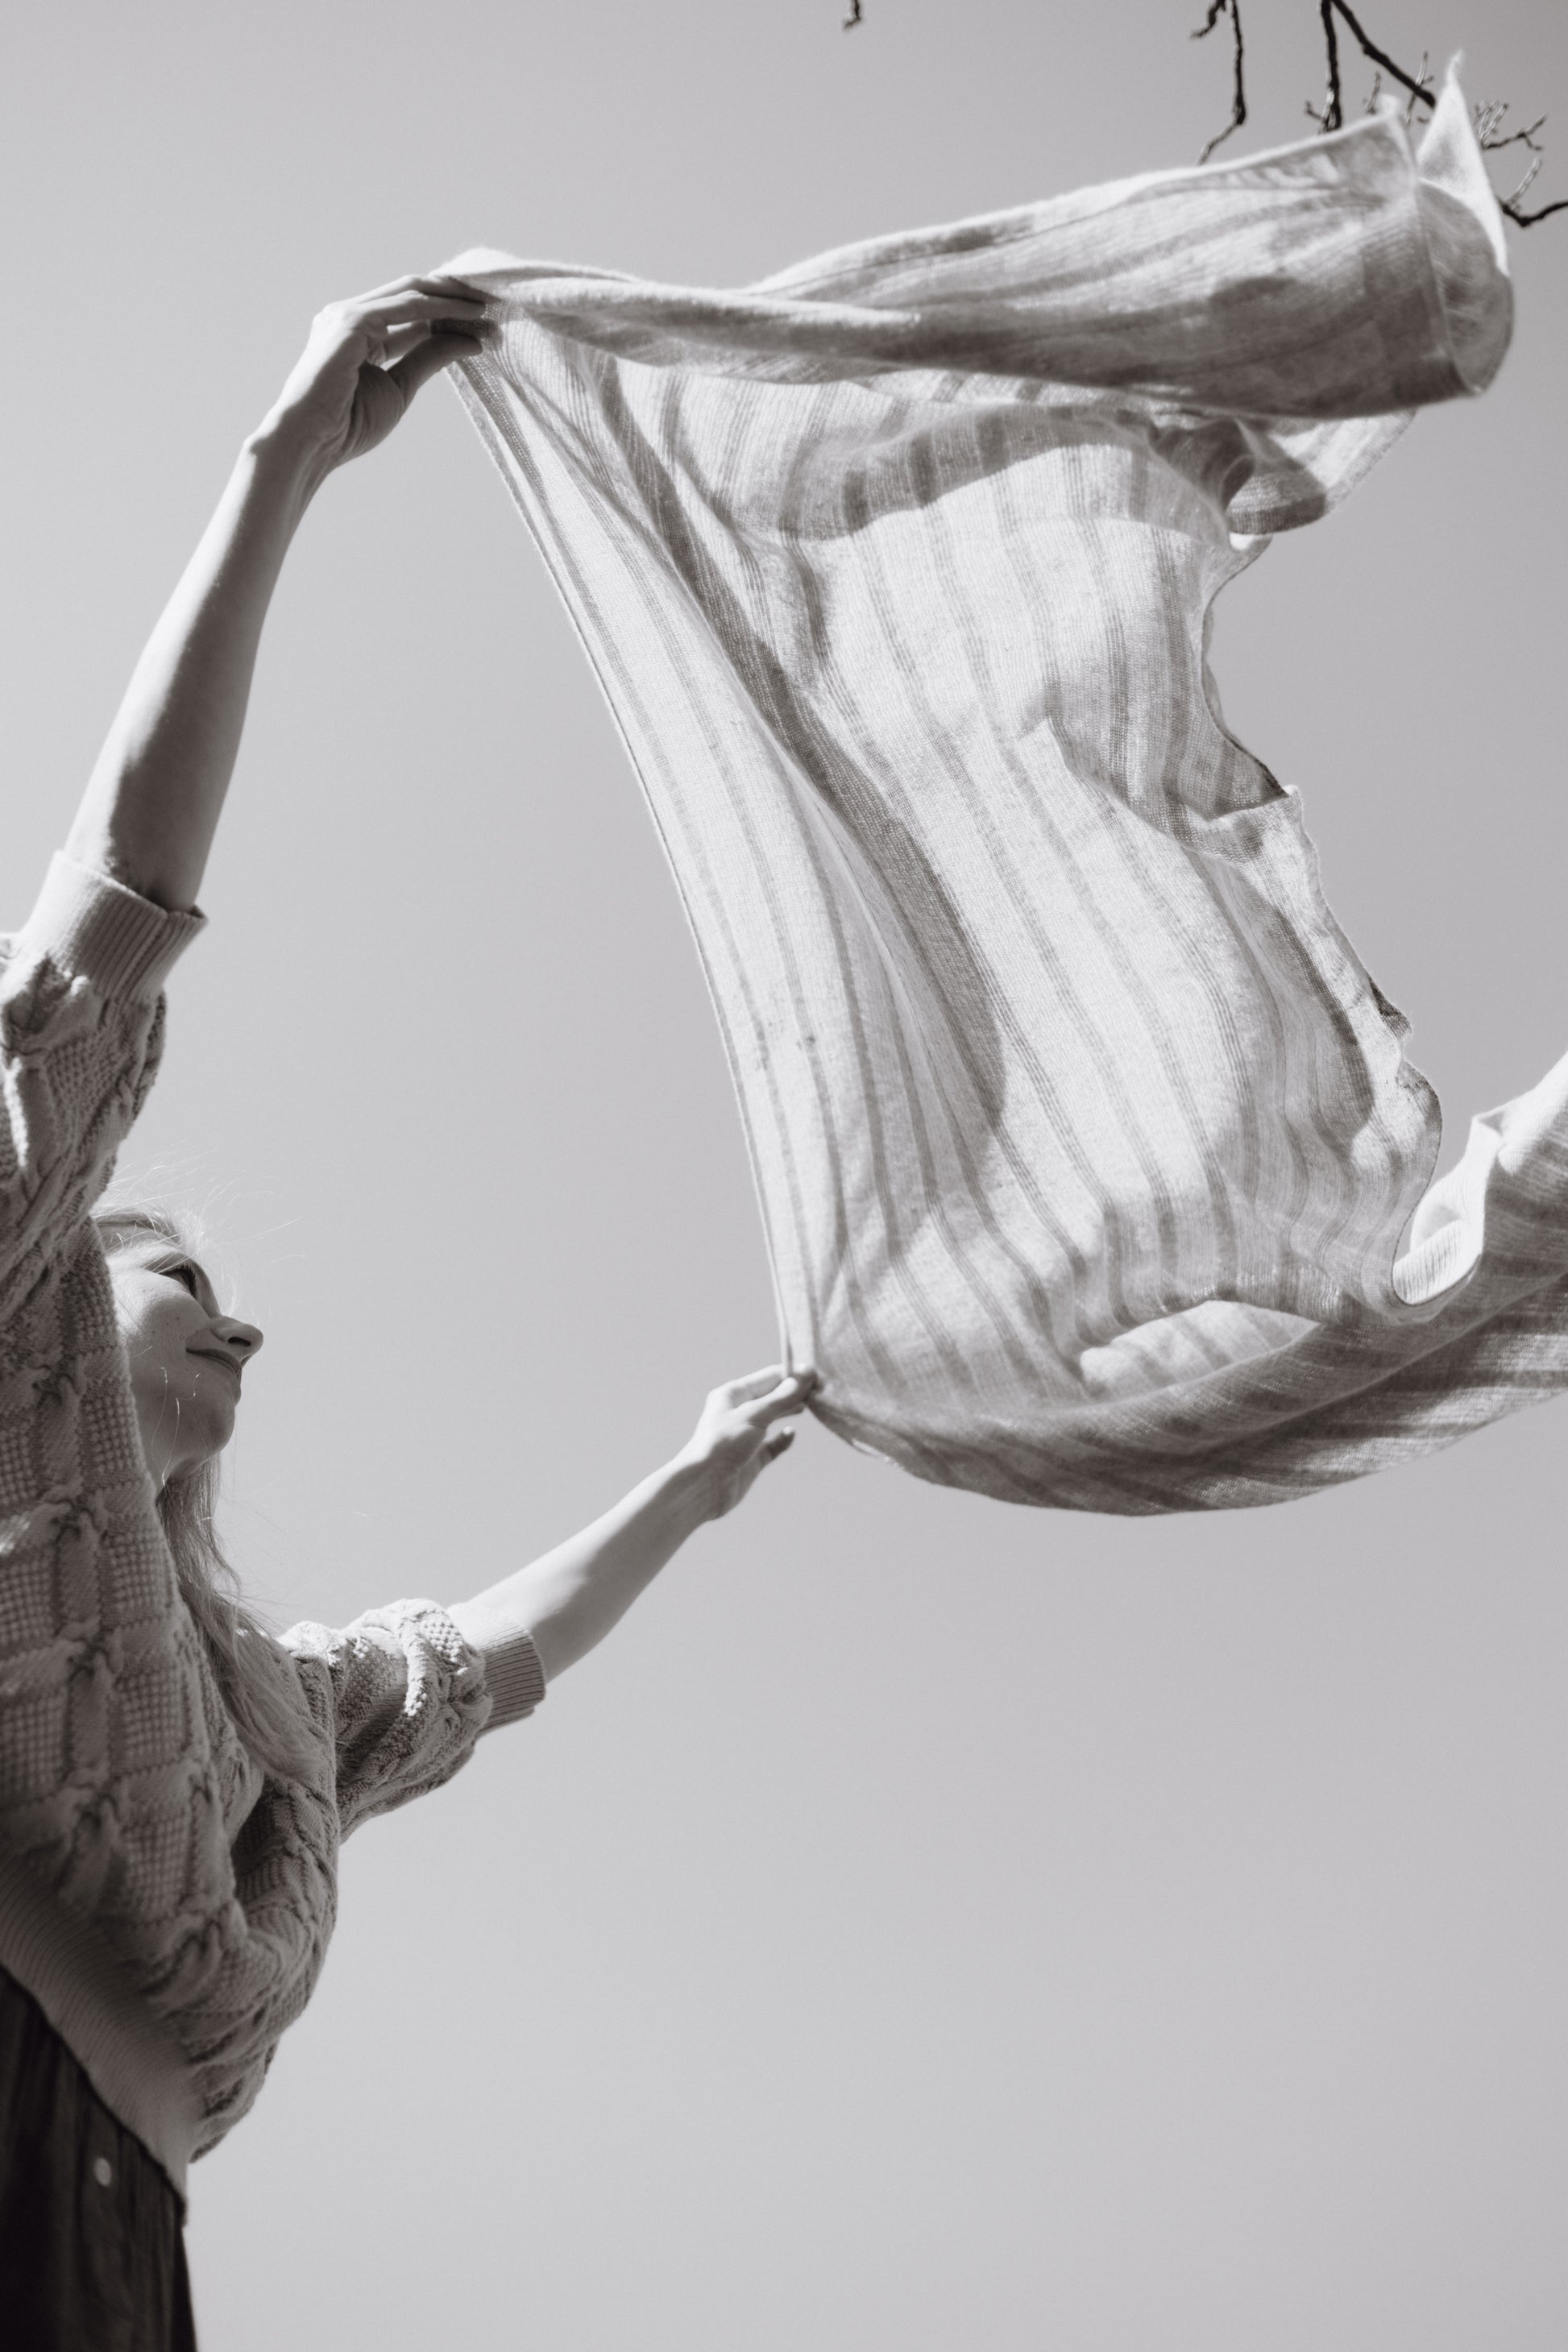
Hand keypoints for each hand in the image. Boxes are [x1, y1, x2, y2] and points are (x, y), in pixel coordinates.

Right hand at [256, 274, 488, 482]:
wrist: (312, 440)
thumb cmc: (347, 425)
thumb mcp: (400, 387)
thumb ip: (429, 358)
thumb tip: (469, 340)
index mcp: (357, 333)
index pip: (409, 313)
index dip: (447, 314)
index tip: (484, 322)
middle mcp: (349, 316)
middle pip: (411, 295)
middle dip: (453, 299)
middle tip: (493, 306)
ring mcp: (348, 313)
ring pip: (412, 294)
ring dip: (452, 300)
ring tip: (488, 308)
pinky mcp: (351, 319)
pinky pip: (406, 306)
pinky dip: (440, 308)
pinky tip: (467, 313)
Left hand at [676, 1366, 817, 1519]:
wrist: (702, 1485)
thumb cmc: (721, 1444)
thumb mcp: (754, 1415)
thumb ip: (782, 1398)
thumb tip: (805, 1376)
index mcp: (733, 1395)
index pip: (768, 1377)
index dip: (792, 1375)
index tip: (817, 1376)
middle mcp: (739, 1412)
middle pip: (772, 1396)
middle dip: (794, 1392)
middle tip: (820, 1391)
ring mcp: (746, 1436)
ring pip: (774, 1418)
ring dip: (791, 1411)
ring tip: (812, 1405)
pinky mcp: (752, 1458)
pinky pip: (772, 1444)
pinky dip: (783, 1438)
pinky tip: (790, 1433)